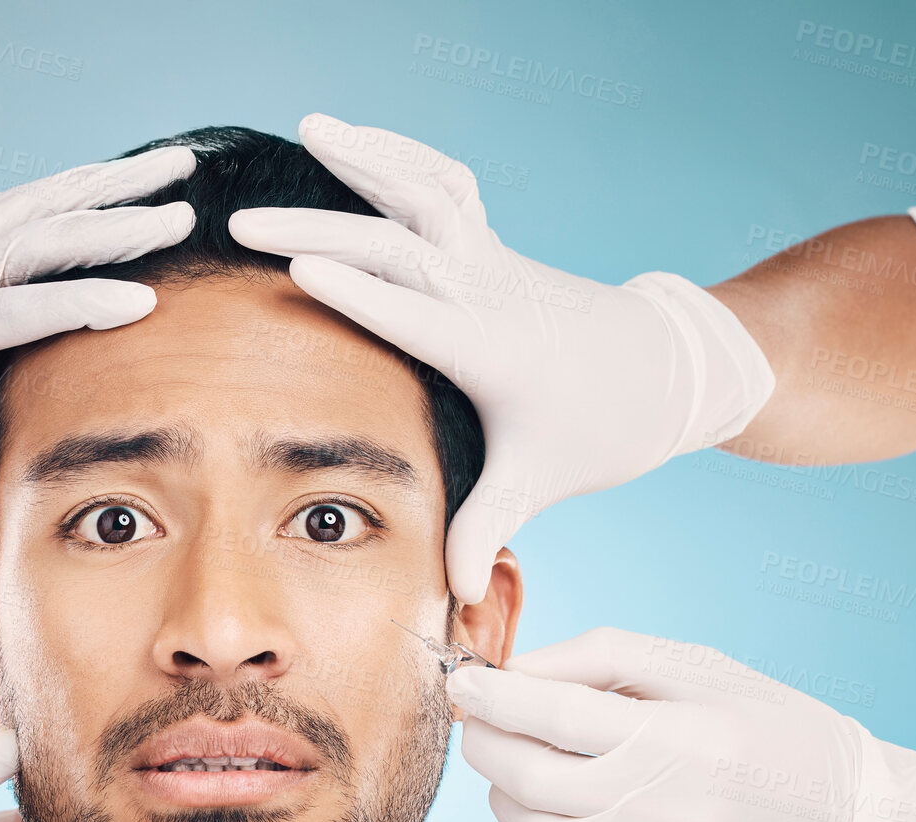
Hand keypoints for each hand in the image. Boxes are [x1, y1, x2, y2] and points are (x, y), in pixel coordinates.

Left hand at [0, 147, 196, 600]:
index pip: (31, 304)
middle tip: (185, 214)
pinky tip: (104, 177)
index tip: (152, 302)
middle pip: (50, 233)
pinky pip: (20, 199)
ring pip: (43, 200)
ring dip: (110, 183)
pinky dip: (71, 185)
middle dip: (122, 224)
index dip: (90, 304)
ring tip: (173, 163)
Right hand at [229, 113, 774, 602]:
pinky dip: (401, 156)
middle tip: (245, 224)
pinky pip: (444, 184)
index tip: (295, 270)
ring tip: (312, 128)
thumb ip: (488, 528)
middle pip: (400, 243)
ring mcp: (492, 258)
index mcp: (491, 347)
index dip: (357, 291)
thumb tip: (457, 599)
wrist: (670, 371)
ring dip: (369, 159)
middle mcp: (488, 290)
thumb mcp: (540, 481)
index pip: (414, 311)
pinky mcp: (493, 245)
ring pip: (427, 191)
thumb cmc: (601, 427)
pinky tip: (356, 140)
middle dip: (320, 228)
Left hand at [448, 627, 915, 821]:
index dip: (490, 696)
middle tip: (479, 721)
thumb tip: (513, 671)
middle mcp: (652, 806)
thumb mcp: (694, 668)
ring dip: (505, 794)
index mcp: (667, 737)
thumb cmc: (765, 728)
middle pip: (524, 773)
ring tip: (524, 769)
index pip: (549, 713)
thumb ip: (598, 658)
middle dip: (484, 740)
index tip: (458, 682)